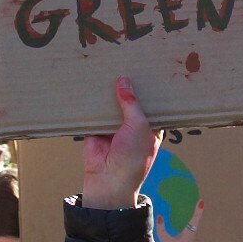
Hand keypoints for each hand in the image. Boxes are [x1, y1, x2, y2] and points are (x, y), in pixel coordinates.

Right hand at [82, 77, 160, 209]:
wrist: (108, 179)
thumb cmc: (133, 156)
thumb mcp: (139, 125)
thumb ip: (131, 102)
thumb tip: (124, 80)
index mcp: (150, 126)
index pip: (151, 104)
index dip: (149, 89)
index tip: (148, 69)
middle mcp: (133, 125)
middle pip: (130, 101)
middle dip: (128, 87)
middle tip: (126, 62)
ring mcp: (114, 126)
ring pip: (112, 105)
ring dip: (109, 92)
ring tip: (107, 67)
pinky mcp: (96, 128)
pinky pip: (94, 112)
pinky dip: (92, 101)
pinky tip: (91, 83)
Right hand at [158, 199, 202, 241]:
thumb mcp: (164, 238)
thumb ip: (161, 227)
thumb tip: (159, 216)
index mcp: (188, 233)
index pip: (194, 219)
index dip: (198, 210)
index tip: (201, 202)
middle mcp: (192, 233)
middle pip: (196, 219)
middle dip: (197, 210)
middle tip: (198, 200)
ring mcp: (191, 236)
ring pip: (195, 223)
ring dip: (195, 215)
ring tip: (194, 206)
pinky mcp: (189, 238)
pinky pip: (192, 226)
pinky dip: (191, 220)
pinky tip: (187, 218)